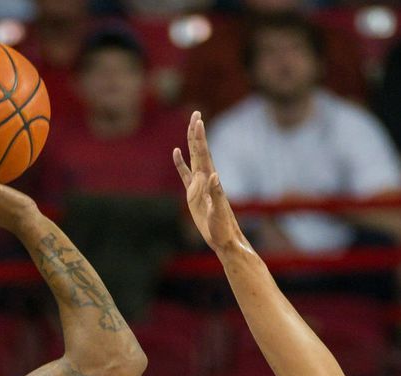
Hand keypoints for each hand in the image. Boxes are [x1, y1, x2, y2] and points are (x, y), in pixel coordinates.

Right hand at [173, 111, 254, 257]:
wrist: (224, 238)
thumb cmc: (223, 228)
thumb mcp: (219, 212)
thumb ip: (217, 194)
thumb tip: (214, 175)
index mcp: (210, 180)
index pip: (203, 154)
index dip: (200, 137)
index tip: (198, 120)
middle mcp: (205, 178)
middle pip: (199, 150)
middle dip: (196, 132)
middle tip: (195, 113)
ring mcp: (199, 185)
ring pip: (192, 158)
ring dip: (190, 142)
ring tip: (190, 126)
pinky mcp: (193, 194)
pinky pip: (184, 174)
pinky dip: (180, 162)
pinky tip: (176, 152)